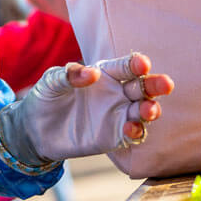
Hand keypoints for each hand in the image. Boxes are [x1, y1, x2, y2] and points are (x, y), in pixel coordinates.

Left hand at [0, 52, 174, 162]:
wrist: (36, 129)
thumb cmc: (47, 97)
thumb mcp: (52, 81)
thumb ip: (70, 75)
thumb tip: (93, 73)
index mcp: (105, 73)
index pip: (125, 66)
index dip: (135, 64)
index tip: (142, 64)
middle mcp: (117, 93)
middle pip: (142, 87)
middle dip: (154, 84)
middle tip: (165, 84)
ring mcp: (118, 115)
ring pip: (142, 110)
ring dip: (150, 109)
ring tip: (148, 110)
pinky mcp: (115, 136)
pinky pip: (132, 134)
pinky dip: (136, 131)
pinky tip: (130, 129)